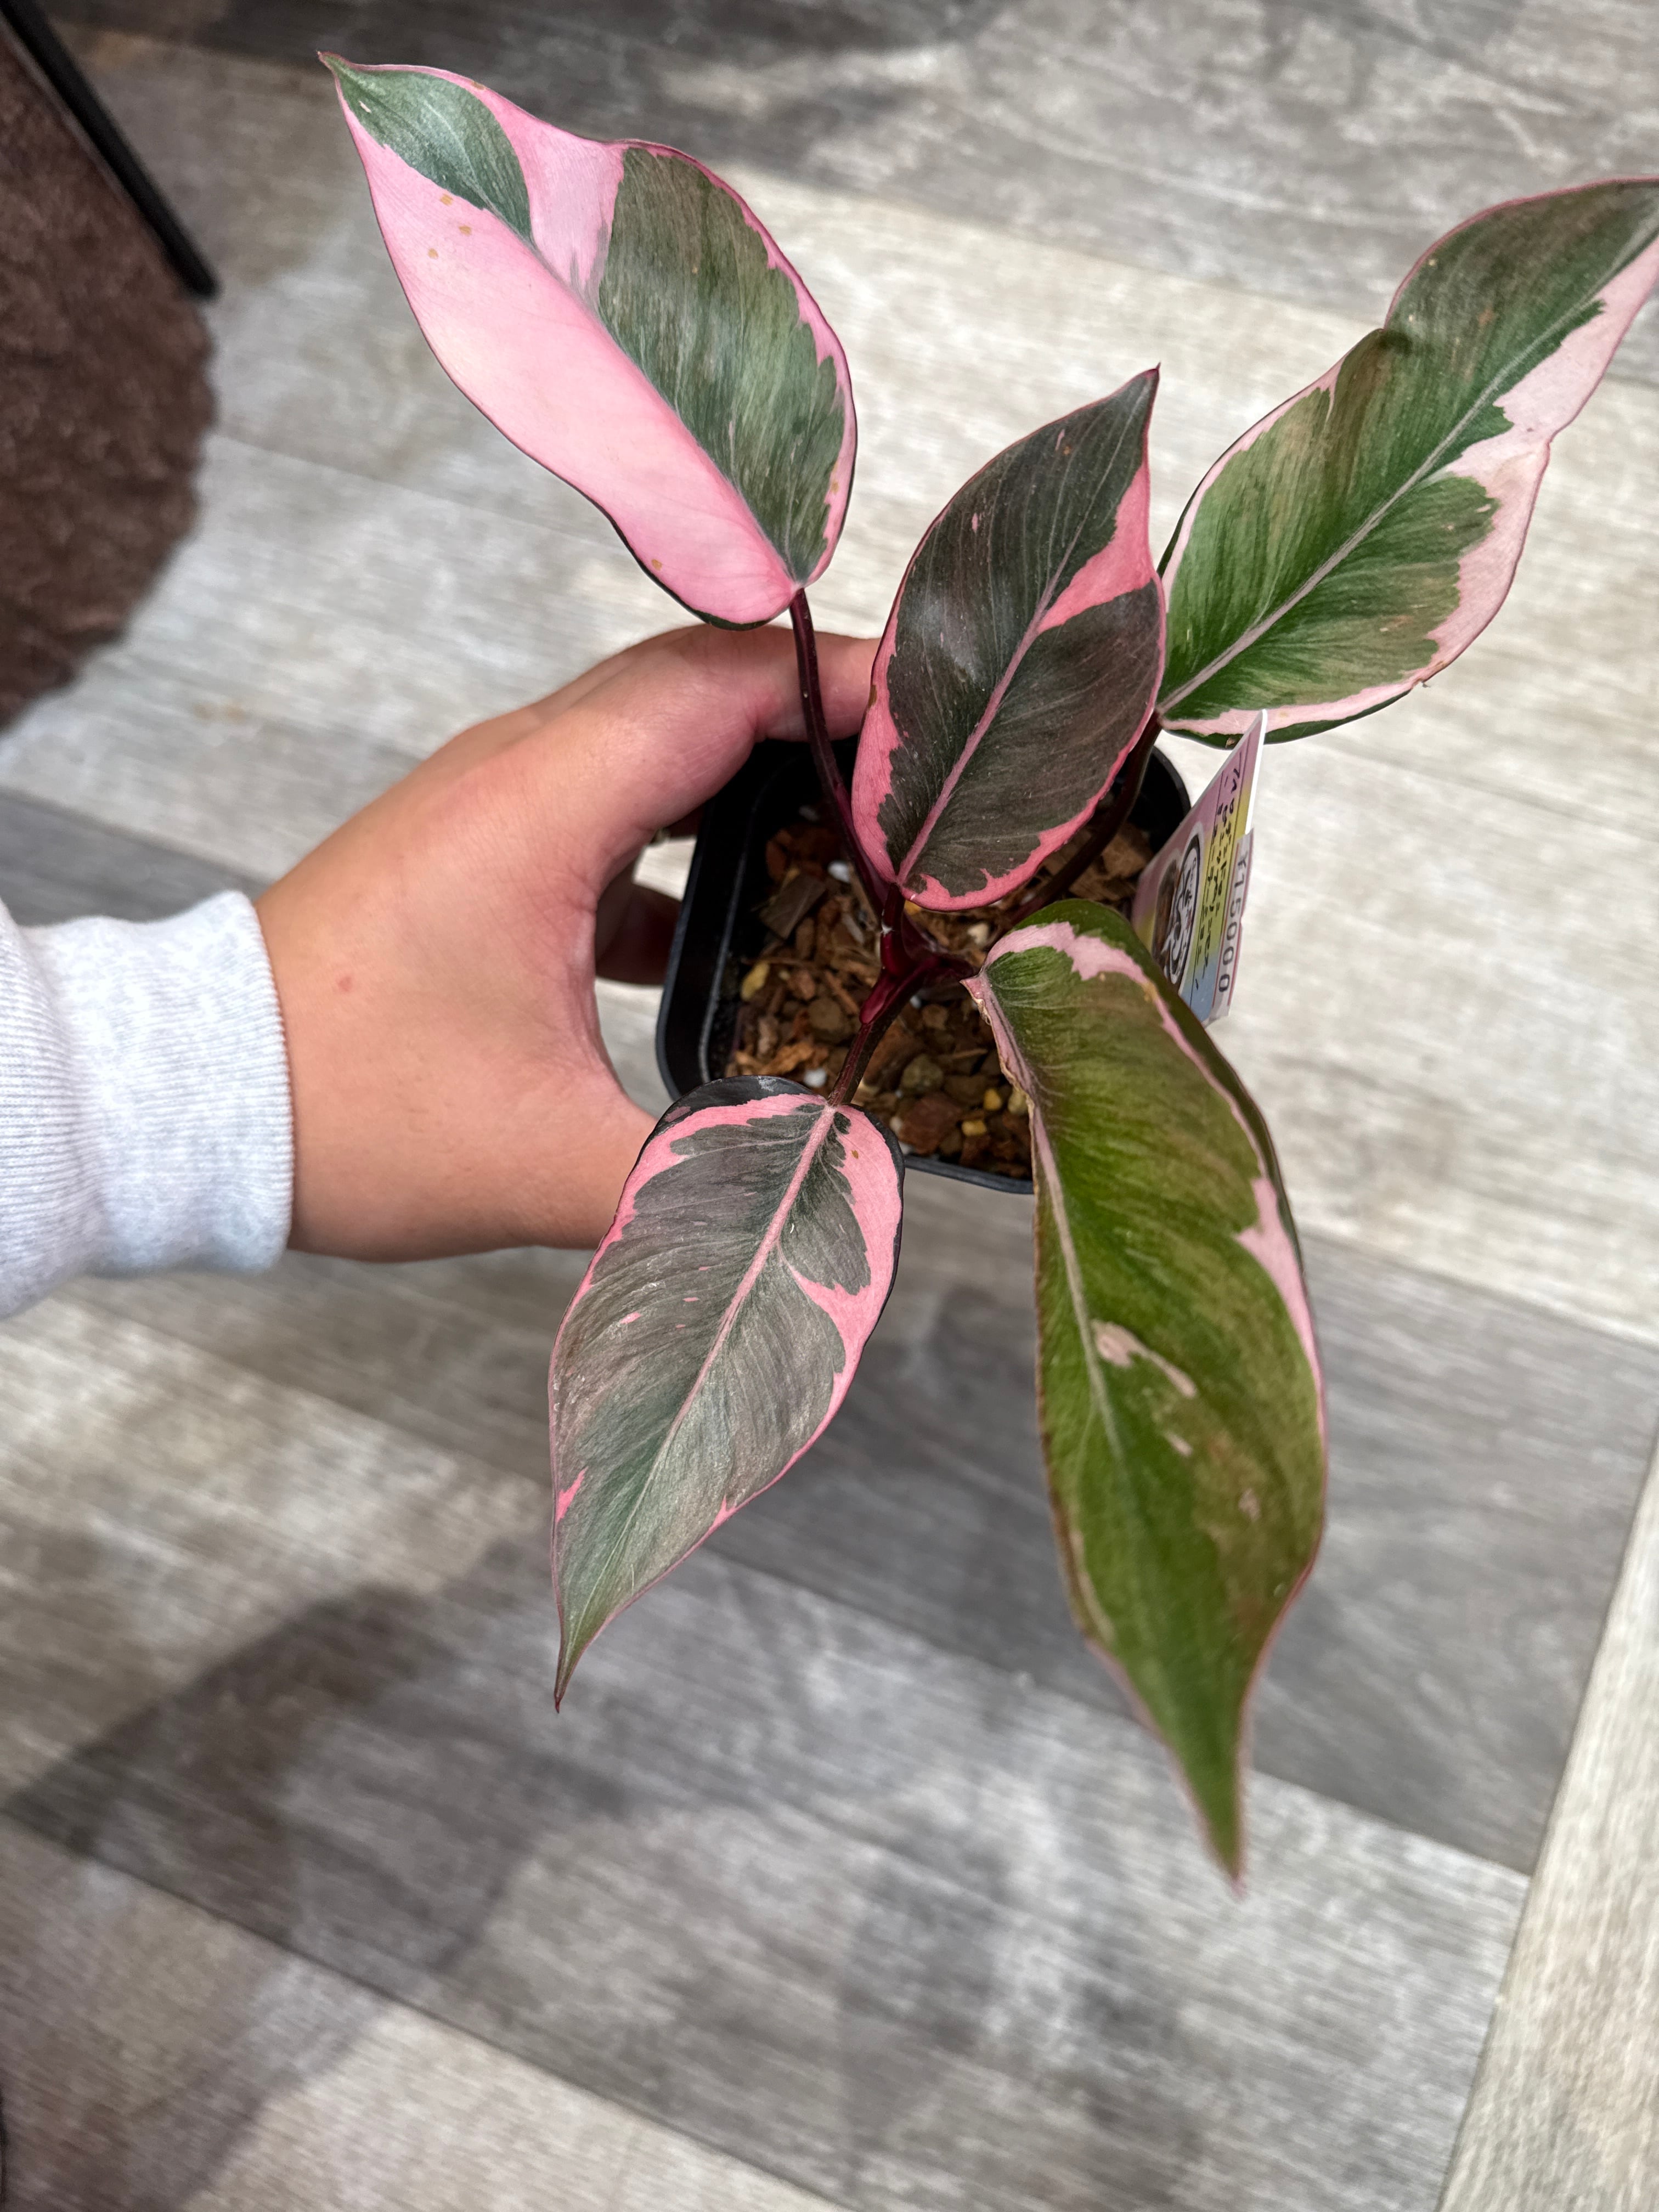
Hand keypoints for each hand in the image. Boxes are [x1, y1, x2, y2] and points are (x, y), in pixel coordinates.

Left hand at [256, 622, 875, 1258]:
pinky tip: (741, 922)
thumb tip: (829, 1200)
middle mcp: (517, 772)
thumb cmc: (348, 1108)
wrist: (194, 1097)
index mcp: (542, 807)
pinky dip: (688, 839)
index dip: (845, 686)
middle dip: (823, 715)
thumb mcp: (541, 1162)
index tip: (945, 718)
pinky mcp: (480, 852)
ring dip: (755, 770)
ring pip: (653, 739)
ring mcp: (493, 805)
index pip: (722, 687)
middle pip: (699, 686)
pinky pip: (610, 808)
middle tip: (932, 773)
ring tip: (863, 832)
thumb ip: (700, 1183)